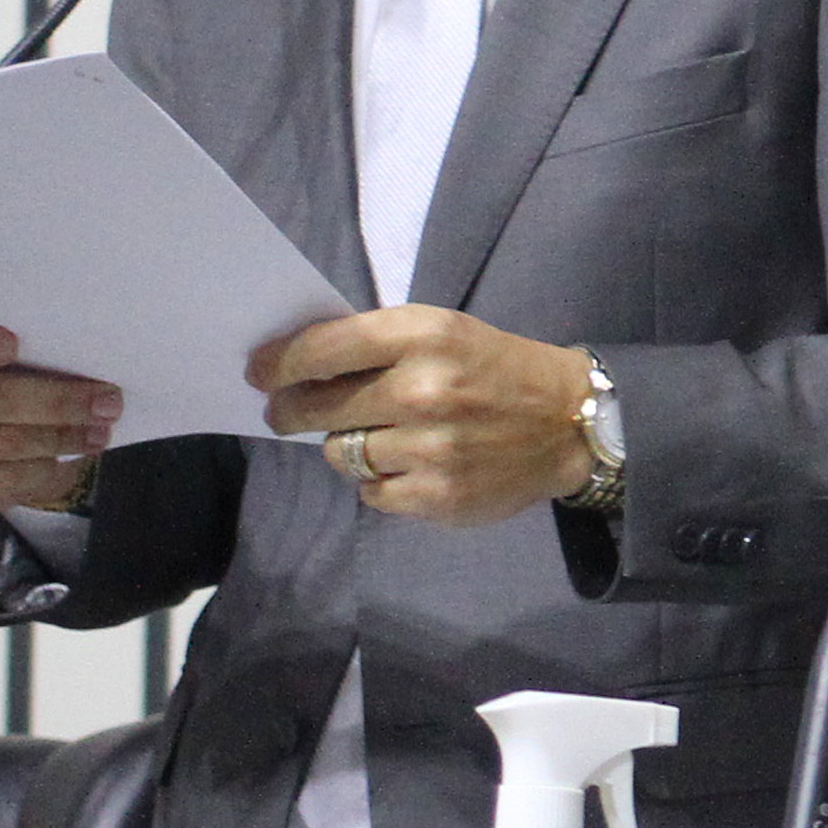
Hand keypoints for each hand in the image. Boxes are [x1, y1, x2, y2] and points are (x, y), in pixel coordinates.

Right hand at [0, 312, 120, 514]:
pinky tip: (68, 463)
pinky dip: (35, 474)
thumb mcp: (17, 330)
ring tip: (100, 431)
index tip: (12, 343)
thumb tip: (81, 336)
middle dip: (49, 400)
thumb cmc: (18, 354)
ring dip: (54, 439)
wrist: (6, 404)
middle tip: (106, 400)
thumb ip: (29, 327)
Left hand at [253, 307, 597, 524]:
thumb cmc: (494, 367)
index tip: (258, 372)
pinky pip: (372, 492)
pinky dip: (381, 481)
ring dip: (349, 445)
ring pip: (342, 453)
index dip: (280, 362)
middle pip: (319, 407)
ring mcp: (430, 448)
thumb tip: (297, 364)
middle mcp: (424, 390)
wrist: (569, 421)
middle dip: (292, 410)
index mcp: (425, 335)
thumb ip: (378, 345)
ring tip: (379, 436)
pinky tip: (410, 464)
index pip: (324, 348)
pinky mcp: (437, 496)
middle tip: (285, 412)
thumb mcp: (444, 332)